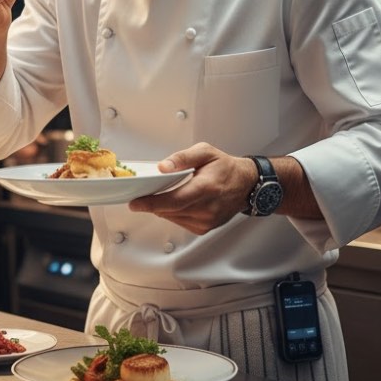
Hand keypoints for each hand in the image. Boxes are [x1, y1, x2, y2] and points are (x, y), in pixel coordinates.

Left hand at [127, 142, 255, 234]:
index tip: (135, 203)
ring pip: (172, 217)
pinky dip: (173, 212)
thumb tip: (162, 167)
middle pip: (170, 210)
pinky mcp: (204, 228)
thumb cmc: (225, 167)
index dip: (151, 203)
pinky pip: (179, 221)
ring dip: (164, 207)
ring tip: (167, 192)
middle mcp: (207, 208)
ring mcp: (207, 221)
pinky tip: (179, 200)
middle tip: (143, 193)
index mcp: (206, 187)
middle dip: (153, 202)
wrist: (245, 184)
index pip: (173, 200)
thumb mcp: (205, 152)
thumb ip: (182, 158)